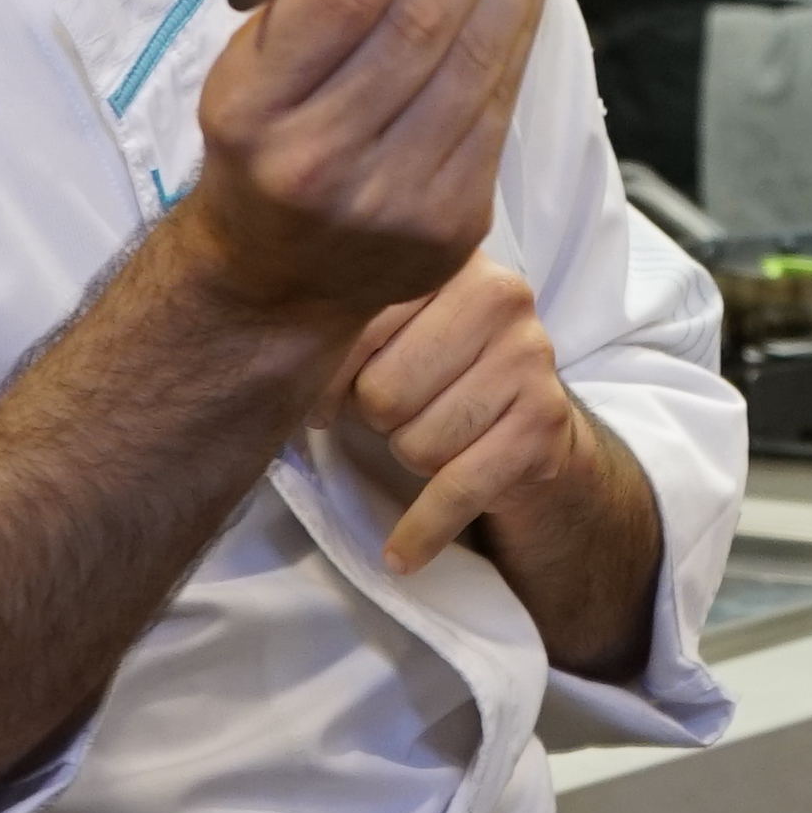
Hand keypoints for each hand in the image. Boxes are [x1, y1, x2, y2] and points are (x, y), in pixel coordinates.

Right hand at [184, 0, 570, 320]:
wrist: (278, 272)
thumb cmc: (273, 137)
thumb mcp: (260, 57)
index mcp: (253, 109)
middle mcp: (317, 160)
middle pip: (420, 25)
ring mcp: (388, 200)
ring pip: (472, 64)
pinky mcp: (448, 223)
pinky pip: (497, 108)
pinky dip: (521, 35)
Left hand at [327, 253, 604, 572]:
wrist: (529, 426)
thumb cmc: (437, 373)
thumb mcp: (391, 330)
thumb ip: (341, 324)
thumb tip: (268, 367)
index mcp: (450, 259)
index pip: (358, 323)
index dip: (327, 377)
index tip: (322, 403)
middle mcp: (502, 296)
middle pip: (384, 392)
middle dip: (376, 419)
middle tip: (394, 415)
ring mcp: (530, 360)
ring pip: (418, 444)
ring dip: (408, 457)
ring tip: (428, 437)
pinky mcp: (543, 425)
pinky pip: (457, 491)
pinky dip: (421, 532)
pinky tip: (401, 552)